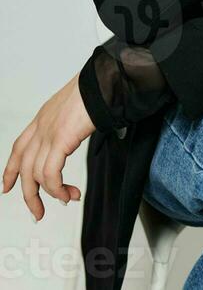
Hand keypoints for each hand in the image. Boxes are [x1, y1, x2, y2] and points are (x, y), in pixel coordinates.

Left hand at [2, 72, 95, 220]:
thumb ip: (68, 124)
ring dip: (50, 194)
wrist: (102, 83)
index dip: (10, 169)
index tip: (6, 186)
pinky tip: (67, 193)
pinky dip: (57, 189)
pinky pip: (50, 174)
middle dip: (29, 194)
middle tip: (37, 212)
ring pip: (36, 175)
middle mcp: (41, 126)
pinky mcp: (59, 140)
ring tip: (65, 199)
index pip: (18, 147)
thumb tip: (75, 137)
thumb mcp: (73, 108)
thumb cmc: (95, 91)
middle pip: (24, 167)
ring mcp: (48, 133)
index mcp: (43, 117)